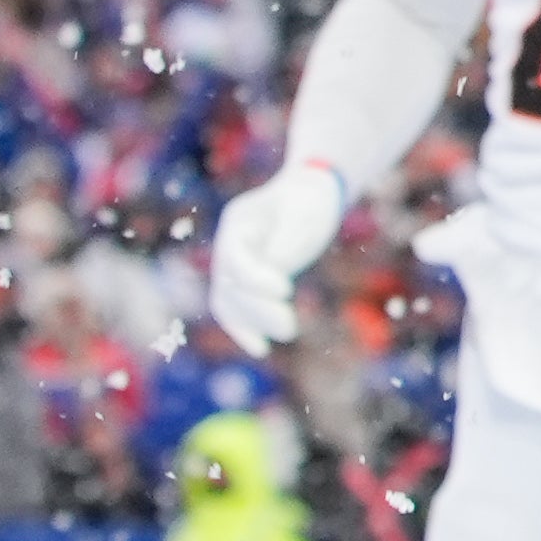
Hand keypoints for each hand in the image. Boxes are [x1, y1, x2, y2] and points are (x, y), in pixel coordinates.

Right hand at [202, 163, 347, 354]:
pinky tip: (261, 349)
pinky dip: (246, 329)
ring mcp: (233, 263)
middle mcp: (228, 244)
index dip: (255, 279)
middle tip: (290, 328)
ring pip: (230, 301)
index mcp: (238, 221)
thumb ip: (285, 243)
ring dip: (254, 323)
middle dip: (258, 308)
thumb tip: (273, 273)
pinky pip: (236, 308)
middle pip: (230, 284)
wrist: (311, 191)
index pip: (235, 257)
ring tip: (289, 333)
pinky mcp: (246, 281)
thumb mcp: (304, 213)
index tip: (286, 291)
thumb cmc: (310, 199)